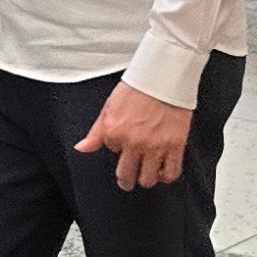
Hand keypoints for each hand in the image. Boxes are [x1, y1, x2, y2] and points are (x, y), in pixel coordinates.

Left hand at [72, 81, 195, 191]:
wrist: (163, 76)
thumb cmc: (137, 87)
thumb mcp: (109, 107)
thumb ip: (96, 132)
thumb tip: (82, 148)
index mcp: (114, 133)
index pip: (112, 154)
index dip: (118, 149)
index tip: (124, 144)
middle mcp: (133, 143)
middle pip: (127, 176)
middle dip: (126, 180)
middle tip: (128, 179)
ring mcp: (155, 146)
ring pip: (148, 179)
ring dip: (146, 179)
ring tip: (147, 173)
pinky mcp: (175, 145)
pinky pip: (171, 172)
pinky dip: (166, 176)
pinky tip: (163, 171)